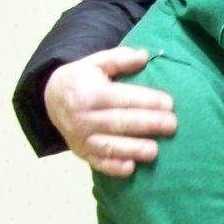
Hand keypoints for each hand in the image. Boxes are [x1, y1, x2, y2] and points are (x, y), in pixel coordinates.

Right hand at [44, 47, 177, 175]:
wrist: (51, 100)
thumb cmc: (82, 80)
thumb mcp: (95, 63)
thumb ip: (119, 59)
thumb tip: (144, 55)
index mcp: (87, 94)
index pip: (121, 98)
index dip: (146, 100)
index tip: (169, 103)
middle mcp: (82, 118)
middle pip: (119, 122)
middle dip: (147, 124)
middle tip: (172, 124)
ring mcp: (81, 139)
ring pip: (109, 146)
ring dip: (133, 149)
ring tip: (155, 150)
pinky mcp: (82, 154)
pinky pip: (98, 163)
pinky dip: (113, 167)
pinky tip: (130, 168)